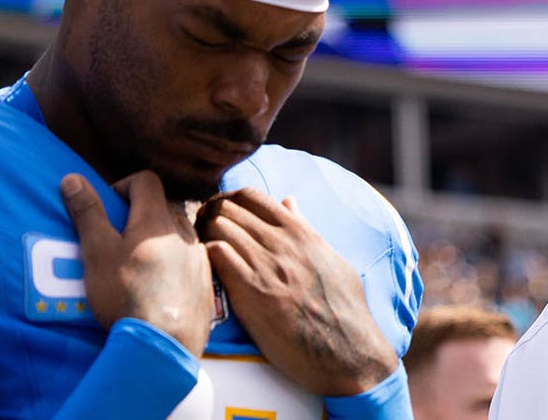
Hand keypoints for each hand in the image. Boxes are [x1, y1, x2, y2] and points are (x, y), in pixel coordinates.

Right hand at [61, 171, 213, 354]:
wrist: (163, 344)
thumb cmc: (125, 294)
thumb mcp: (97, 252)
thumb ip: (87, 213)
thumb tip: (72, 178)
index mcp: (157, 219)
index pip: (146, 180)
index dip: (124, 186)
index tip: (108, 208)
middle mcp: (185, 231)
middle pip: (164, 207)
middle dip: (141, 215)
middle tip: (119, 241)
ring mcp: (200, 257)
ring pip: (179, 234)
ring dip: (160, 239)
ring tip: (139, 266)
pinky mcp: (207, 282)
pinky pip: (191, 260)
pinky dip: (175, 263)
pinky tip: (160, 287)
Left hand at [199, 188, 398, 395]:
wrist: (347, 350)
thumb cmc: (345, 309)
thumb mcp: (331, 259)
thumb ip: (307, 228)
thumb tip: (289, 202)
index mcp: (299, 232)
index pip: (251, 196)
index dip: (228, 202)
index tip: (220, 216)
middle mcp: (281, 243)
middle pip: (228, 209)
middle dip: (209, 217)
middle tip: (202, 234)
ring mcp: (265, 266)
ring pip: (218, 227)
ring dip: (204, 236)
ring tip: (201, 252)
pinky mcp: (250, 293)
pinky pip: (217, 255)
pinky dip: (206, 255)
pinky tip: (206, 270)